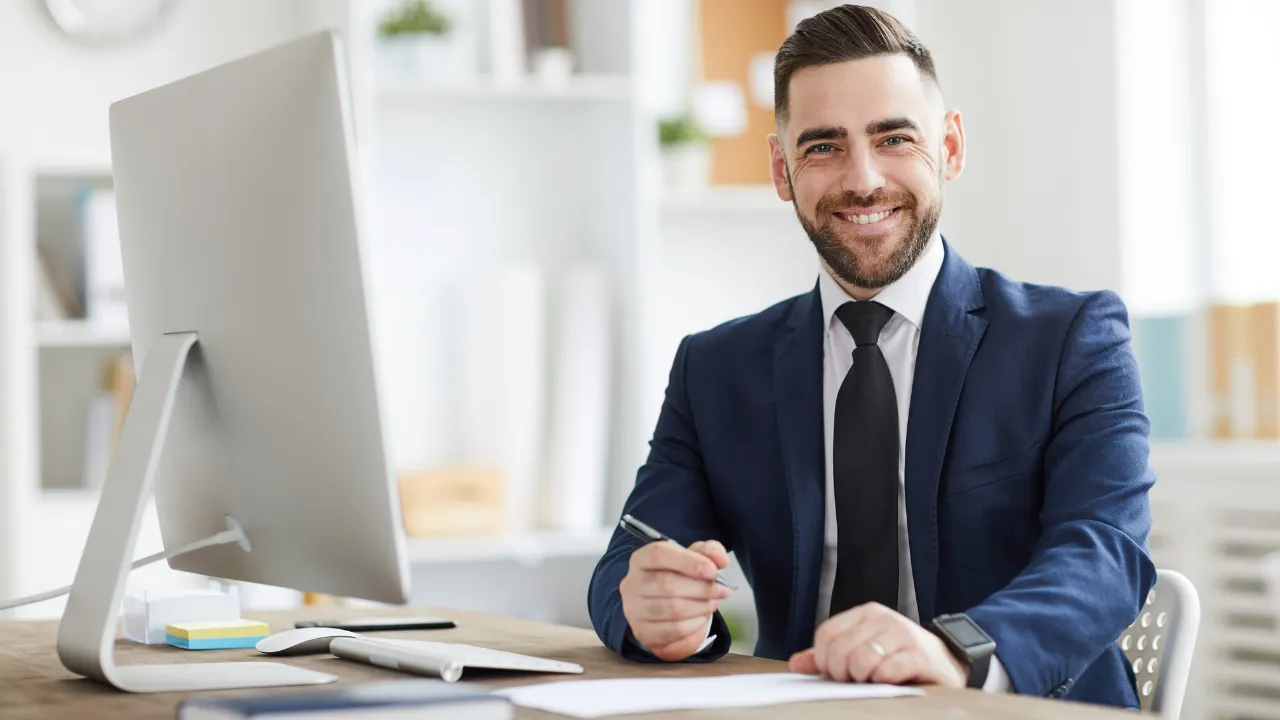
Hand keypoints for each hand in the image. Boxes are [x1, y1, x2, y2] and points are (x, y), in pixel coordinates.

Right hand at [620, 540, 731, 660]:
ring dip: (702, 606)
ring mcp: (634, 610)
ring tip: (714, 602)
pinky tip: (702, 616)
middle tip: (722, 589)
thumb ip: (709, 552)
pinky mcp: (643, 632)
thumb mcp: (694, 557)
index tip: (712, 570)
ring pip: (673, 609)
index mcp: (641, 559)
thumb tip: (720, 560)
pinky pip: (674, 630)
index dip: (688, 561)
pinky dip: (695, 624)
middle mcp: (632, 583)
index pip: (658, 554)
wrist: (663, 608)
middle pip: (668, 584)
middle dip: (702, 588)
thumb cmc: (678, 577)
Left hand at [788, 603, 968, 686]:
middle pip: (840, 650)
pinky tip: (890, 682)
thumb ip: (829, 657)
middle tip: (858, 680)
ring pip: (861, 660)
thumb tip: (797, 663)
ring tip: (874, 680)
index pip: (826, 635)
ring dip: (863, 679)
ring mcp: (903, 635)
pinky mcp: (919, 656)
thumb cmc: (901, 659)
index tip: (837, 673)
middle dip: (843, 674)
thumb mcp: (864, 651)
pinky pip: (886, 671)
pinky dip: (882, 682)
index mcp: (866, 614)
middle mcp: (884, 619)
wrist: (948, 665)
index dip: (824, 660)